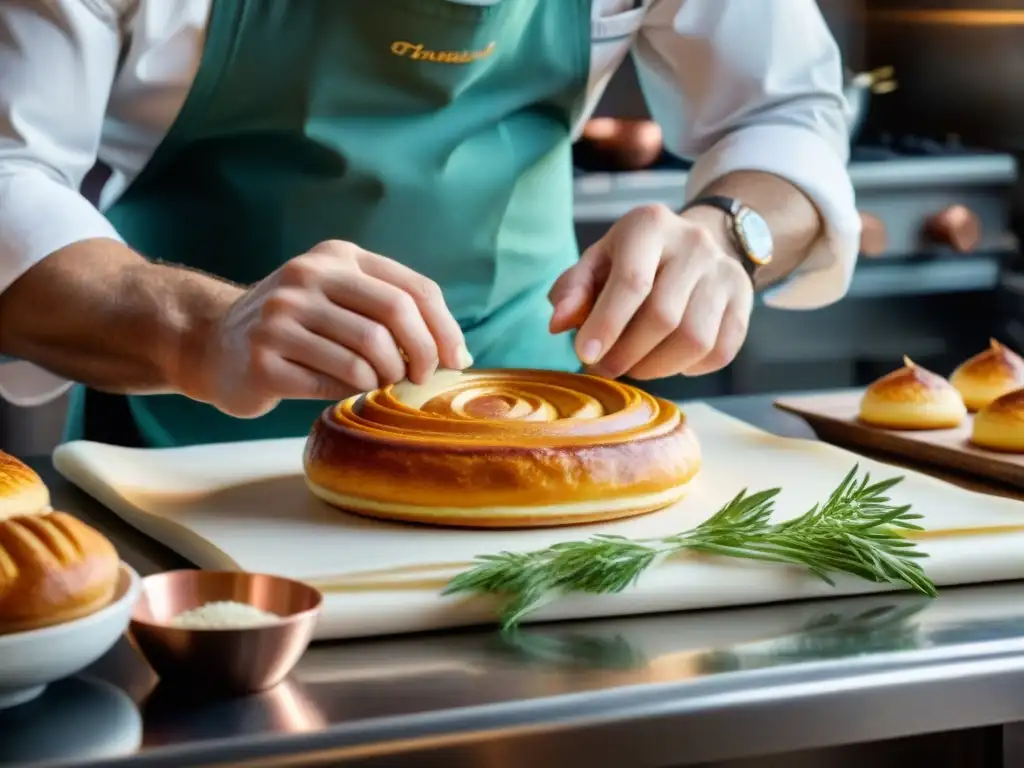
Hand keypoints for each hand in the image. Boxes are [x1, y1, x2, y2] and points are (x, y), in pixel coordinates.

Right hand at [191, 241, 471, 417]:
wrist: (213, 342)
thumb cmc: (297, 328)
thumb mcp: (338, 298)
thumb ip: (389, 310)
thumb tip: (454, 352)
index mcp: (337, 258)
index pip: (414, 288)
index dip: (444, 329)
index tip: (455, 361)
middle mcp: (308, 277)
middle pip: (396, 315)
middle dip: (422, 355)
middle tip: (421, 379)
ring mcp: (281, 316)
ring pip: (368, 353)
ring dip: (386, 378)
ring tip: (378, 383)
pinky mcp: (264, 358)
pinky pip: (334, 380)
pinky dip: (352, 391)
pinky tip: (345, 388)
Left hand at [548, 204, 753, 379]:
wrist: (692, 244)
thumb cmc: (632, 258)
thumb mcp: (597, 262)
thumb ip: (573, 289)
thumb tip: (558, 324)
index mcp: (649, 224)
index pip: (632, 281)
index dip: (607, 324)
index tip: (586, 355)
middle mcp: (694, 242)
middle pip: (664, 316)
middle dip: (628, 354)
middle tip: (605, 368)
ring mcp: (724, 270)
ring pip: (695, 340)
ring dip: (657, 367)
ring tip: (634, 366)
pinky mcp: (744, 297)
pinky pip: (721, 351)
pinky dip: (691, 368)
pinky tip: (669, 360)